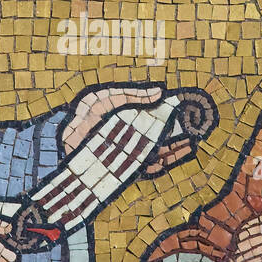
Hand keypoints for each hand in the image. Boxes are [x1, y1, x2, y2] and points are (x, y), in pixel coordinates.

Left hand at [59, 84, 197, 174]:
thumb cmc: (84, 117)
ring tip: (191, 144)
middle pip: (161, 139)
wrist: (64, 140)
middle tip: (196, 132)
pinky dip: (164, 163)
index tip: (188, 112)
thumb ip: (132, 95)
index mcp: (129, 122)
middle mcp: (131, 139)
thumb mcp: (107, 99)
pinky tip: (174, 156)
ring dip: (176, 150)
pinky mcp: (126, 169)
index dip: (172, 117)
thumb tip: (160, 92)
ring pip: (159, 154)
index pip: (156, 120)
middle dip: (179, 138)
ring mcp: (130, 155)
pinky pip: (149, 168)